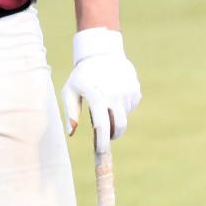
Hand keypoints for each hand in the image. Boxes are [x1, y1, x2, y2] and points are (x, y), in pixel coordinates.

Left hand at [61, 27, 141, 152]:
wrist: (102, 53)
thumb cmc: (81, 75)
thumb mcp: (70, 91)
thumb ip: (70, 112)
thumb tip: (71, 133)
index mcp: (97, 96)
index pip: (102, 125)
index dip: (103, 141)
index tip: (101, 152)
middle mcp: (115, 95)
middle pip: (119, 126)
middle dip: (113, 135)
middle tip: (106, 138)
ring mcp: (128, 92)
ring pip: (124, 116)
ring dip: (115, 117)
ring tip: (104, 102)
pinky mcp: (135, 90)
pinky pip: (129, 107)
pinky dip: (122, 107)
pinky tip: (113, 94)